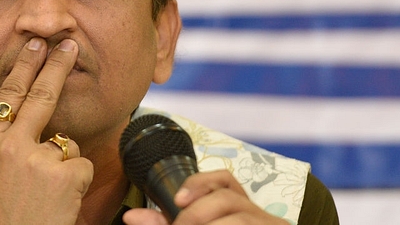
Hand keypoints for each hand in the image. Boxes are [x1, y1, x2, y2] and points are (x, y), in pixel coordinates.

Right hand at [0, 37, 93, 223]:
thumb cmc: (1, 209)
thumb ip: (6, 136)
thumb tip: (30, 105)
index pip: (8, 94)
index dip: (25, 66)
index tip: (36, 45)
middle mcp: (8, 145)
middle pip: (40, 95)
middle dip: (57, 65)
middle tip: (70, 45)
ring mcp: (35, 159)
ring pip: (67, 142)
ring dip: (63, 164)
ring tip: (45, 193)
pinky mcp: (62, 175)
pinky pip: (81, 165)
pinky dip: (76, 182)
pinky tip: (59, 201)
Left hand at [123, 170, 287, 224]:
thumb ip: (167, 224)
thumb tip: (129, 218)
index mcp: (238, 206)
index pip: (223, 179)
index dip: (199, 184)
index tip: (177, 201)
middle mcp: (257, 212)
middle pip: (226, 198)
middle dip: (196, 214)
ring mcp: (270, 224)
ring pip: (238, 215)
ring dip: (209, 224)